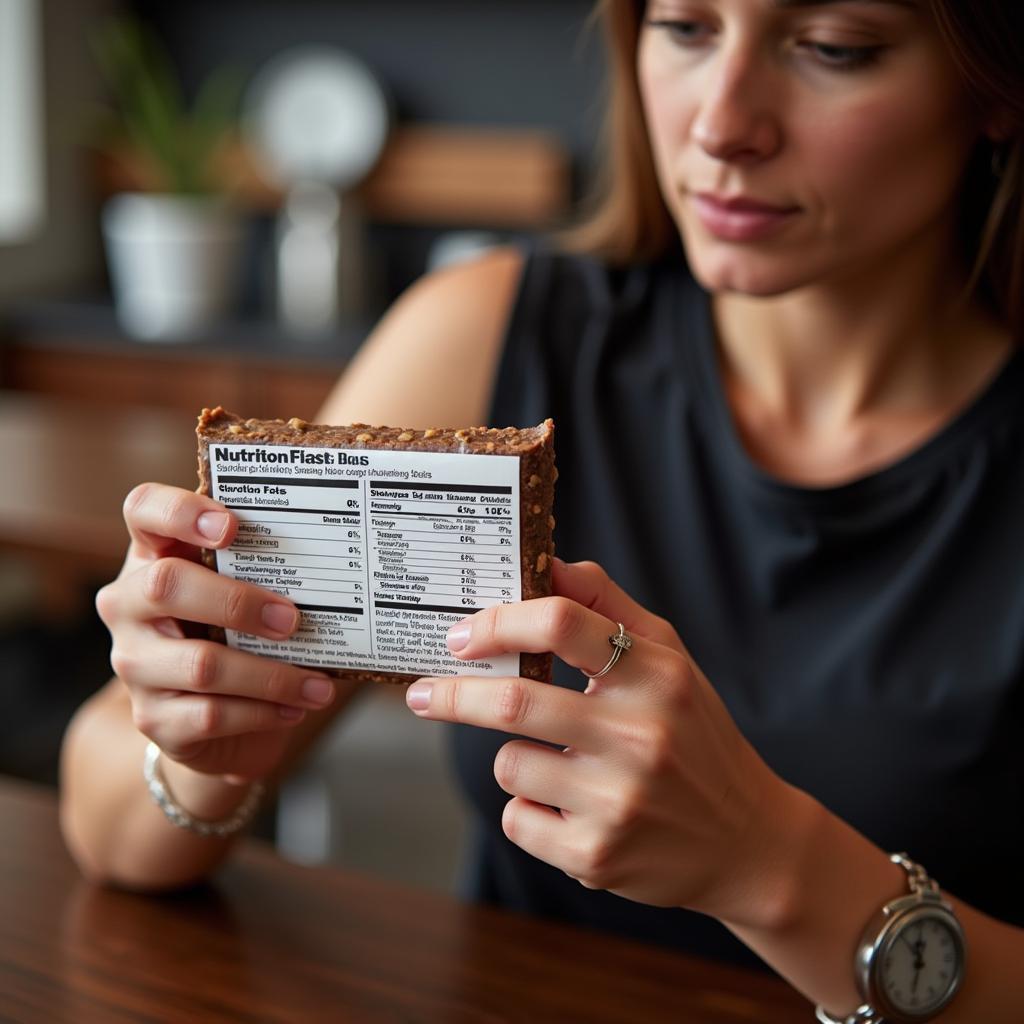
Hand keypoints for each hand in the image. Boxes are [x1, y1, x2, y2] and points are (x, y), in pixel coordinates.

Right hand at [95, 483, 336, 780]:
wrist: (214, 719)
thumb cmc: (236, 635)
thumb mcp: (245, 592)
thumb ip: (268, 569)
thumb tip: (342, 562)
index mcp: (154, 556)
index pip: (144, 510)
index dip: (179, 511)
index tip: (231, 526)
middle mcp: (129, 605)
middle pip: (164, 585)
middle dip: (237, 601)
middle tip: (293, 619)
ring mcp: (134, 664)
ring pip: (199, 664)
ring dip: (271, 675)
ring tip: (319, 684)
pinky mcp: (152, 718)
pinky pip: (211, 714)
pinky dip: (264, 712)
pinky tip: (296, 707)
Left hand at [405, 558, 797, 925]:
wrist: (745, 841)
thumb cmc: (694, 734)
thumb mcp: (669, 658)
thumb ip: (607, 605)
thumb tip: (546, 560)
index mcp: (656, 674)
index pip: (563, 622)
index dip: (499, 621)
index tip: (462, 635)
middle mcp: (640, 735)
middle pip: (513, 701)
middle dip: (454, 694)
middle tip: (425, 693)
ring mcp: (618, 800)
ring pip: (509, 763)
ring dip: (513, 757)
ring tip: (556, 763)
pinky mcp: (597, 855)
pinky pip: (518, 818)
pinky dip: (528, 808)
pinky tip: (570, 807)